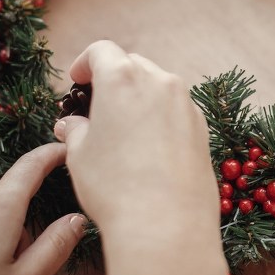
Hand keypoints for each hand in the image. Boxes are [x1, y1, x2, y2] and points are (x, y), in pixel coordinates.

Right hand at [54, 40, 225, 274]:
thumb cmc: (114, 187)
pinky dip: (161, 117)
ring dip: (140, 97)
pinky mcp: (203, 128)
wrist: (167, 224)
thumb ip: (75, 131)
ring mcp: (186, 104)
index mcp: (123, 78)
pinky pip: (177, 111)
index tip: (76, 80)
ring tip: (123, 129)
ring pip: (159, 86)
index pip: (101, 51)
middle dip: (113, 78)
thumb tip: (72, 125)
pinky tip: (150, 148)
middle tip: (97, 106)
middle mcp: (160, 82)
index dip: (84, 62)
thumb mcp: (79, 156)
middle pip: (133, 64)